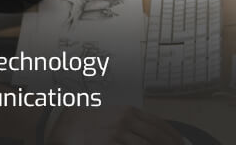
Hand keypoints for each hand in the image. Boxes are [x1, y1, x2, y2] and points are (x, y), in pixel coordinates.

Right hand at [47, 106, 183, 144]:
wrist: (68, 124)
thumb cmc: (91, 121)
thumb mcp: (114, 116)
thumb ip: (132, 122)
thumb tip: (151, 133)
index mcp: (128, 111)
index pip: (158, 123)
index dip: (174, 135)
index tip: (184, 143)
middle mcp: (127, 119)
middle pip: (158, 135)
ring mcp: (120, 132)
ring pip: (149, 144)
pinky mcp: (112, 142)